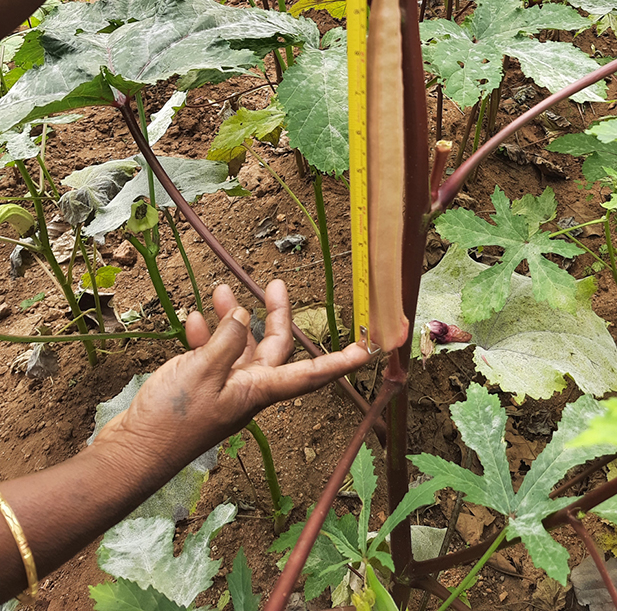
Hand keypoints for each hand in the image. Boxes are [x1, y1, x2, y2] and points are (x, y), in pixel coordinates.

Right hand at [94, 281, 370, 476]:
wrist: (131, 453)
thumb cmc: (171, 422)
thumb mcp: (203, 372)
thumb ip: (228, 340)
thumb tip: (245, 316)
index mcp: (258, 391)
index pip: (309, 373)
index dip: (339, 362)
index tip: (366, 351)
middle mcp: (247, 389)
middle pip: (273, 346)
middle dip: (274, 314)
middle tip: (273, 283)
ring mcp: (222, 388)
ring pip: (239, 345)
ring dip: (231, 318)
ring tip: (219, 290)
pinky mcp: (198, 387)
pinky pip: (210, 355)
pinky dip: (204, 335)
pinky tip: (194, 318)